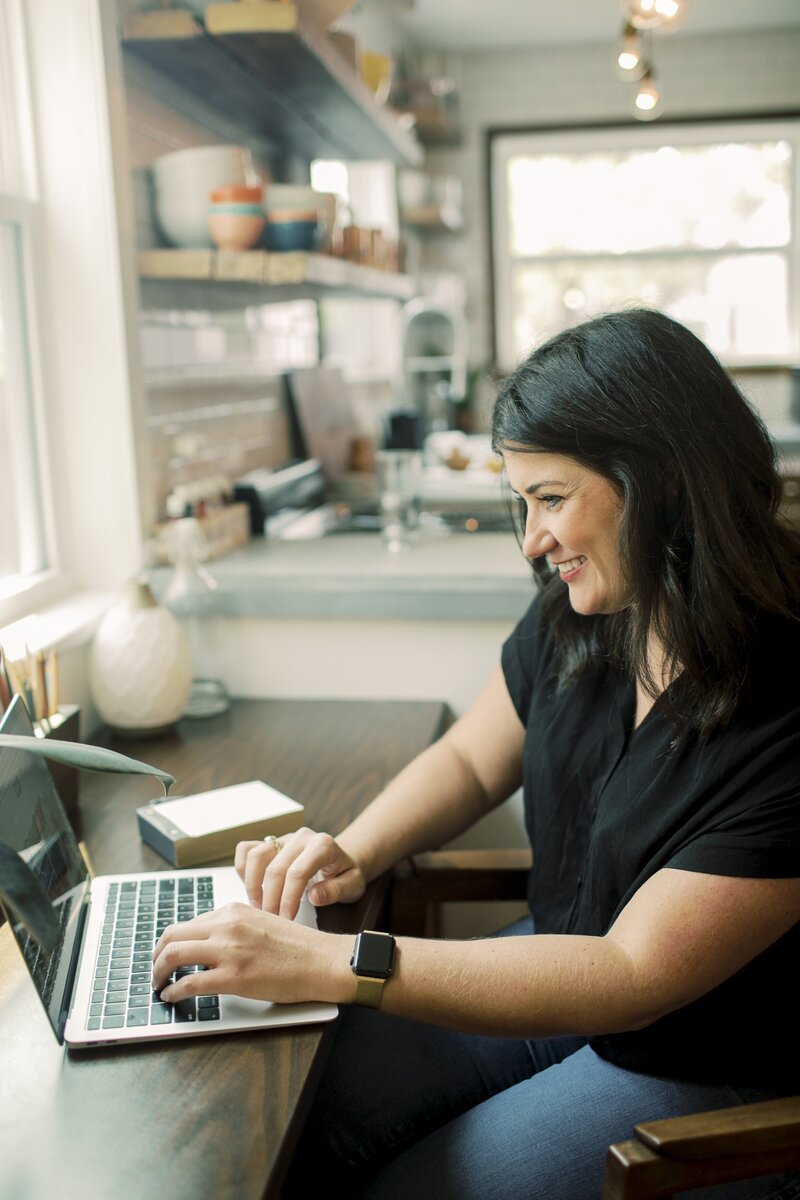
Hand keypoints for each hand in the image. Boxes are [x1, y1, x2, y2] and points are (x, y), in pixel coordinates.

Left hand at [151, 902, 347, 1005]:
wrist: (321, 960)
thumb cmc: (297, 947)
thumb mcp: (261, 922)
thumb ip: (234, 929)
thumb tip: (210, 944)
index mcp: (233, 911)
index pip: (189, 923)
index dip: (172, 942)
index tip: (168, 954)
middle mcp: (227, 925)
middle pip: (172, 935)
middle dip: (157, 955)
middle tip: (155, 970)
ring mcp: (228, 951)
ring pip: (173, 956)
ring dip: (158, 973)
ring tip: (158, 985)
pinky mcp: (233, 977)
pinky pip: (189, 983)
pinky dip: (173, 991)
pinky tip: (172, 997)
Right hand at [234, 827, 366, 918]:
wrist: (340, 860)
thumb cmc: (345, 874)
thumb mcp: (353, 885)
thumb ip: (336, 890)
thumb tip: (314, 896)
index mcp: (323, 845)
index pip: (298, 872)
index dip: (288, 898)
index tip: (286, 919)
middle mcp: (300, 837)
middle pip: (275, 868)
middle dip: (270, 899)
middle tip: (272, 921)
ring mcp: (283, 838)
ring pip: (255, 855)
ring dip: (252, 886)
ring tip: (260, 908)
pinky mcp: (269, 842)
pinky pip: (246, 849)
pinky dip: (242, 869)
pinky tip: (252, 890)